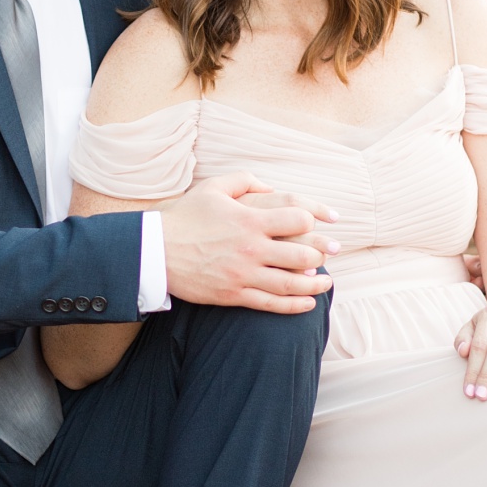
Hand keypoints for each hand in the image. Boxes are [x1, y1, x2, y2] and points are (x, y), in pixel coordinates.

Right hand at [158, 173, 337, 311]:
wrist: (155, 250)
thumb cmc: (184, 217)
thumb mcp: (212, 187)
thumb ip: (244, 181)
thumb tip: (269, 187)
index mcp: (249, 219)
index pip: (297, 219)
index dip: (314, 220)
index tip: (322, 223)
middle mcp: (250, 248)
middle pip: (302, 254)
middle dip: (322, 254)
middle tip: (332, 254)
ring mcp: (243, 274)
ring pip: (291, 284)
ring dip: (315, 284)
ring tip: (326, 282)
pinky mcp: (234, 295)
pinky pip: (271, 304)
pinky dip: (294, 305)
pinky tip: (307, 303)